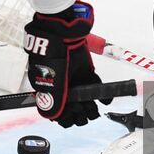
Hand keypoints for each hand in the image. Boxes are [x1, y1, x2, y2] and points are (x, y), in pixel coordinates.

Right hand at [24, 2, 102, 126]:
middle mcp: (62, 88)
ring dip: (91, 108)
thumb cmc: (50, 55)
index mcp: (49, 91)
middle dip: (80, 115)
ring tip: (94, 110)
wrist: (62, 34)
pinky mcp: (86, 73)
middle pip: (73, 109)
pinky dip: (101, 95)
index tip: (73, 119)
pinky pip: (94, 87)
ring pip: (85, 101)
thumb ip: (54, 102)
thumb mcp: (50, 82)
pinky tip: (104, 99)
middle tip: (85, 115)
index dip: (66, 118)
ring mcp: (75, 81)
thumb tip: (55, 119)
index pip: (58, 112)